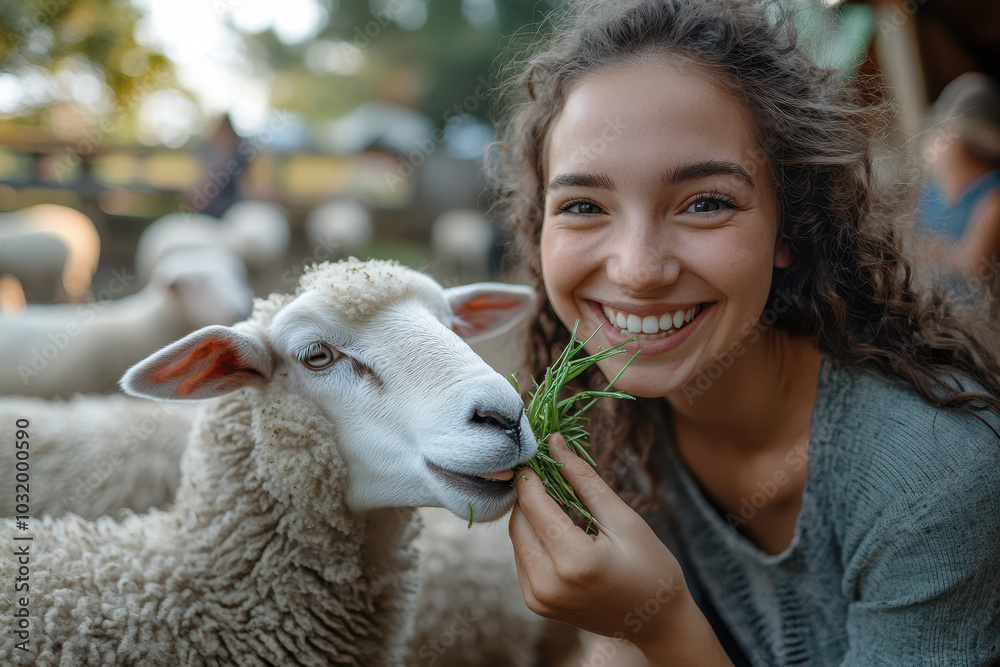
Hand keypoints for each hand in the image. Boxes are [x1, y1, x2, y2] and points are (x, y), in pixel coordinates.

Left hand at [508, 433, 699, 655]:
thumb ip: (584, 480)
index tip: (536, 450)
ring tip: (558, 498)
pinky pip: (523, 558)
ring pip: (518, 538)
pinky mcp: (536, 604)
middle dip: (530, 492)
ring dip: (531, 514)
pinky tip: (558, 528)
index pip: (534, 504)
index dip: (532, 473)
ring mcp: (539, 599)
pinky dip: (534, 537)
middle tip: (548, 469)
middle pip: (520, 520)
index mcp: (574, 562)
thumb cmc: (651, 567)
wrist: (657, 623)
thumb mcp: (623, 519)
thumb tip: (554, 442)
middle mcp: (548, 585)